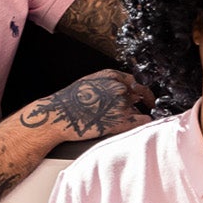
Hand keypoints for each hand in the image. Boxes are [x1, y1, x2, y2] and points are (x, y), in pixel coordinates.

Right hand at [21, 69, 154, 142]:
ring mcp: (121, 104)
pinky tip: (130, 127)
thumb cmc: (69, 102)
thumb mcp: (89, 83)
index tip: (145, 98)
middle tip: (124, 112)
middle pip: (138, 95)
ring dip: (132, 116)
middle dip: (134, 104)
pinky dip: (140, 124)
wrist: (58, 116)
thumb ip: (108, 84)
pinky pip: (142, 121)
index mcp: (111, 76)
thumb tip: (123, 91)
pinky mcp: (121, 121)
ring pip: (138, 110)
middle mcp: (119, 88)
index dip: (141, 91)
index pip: (135, 81)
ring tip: (111, 121)